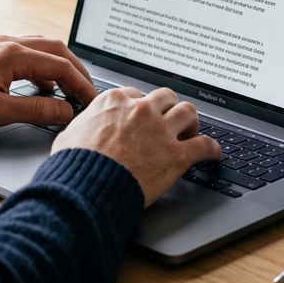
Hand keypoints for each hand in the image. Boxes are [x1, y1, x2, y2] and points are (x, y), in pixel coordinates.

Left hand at [0, 35, 97, 130]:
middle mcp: (9, 43)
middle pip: (56, 50)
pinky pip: (28, 52)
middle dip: (76, 71)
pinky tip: (41, 85)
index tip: (91, 102)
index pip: (60, 66)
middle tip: (88, 93)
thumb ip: (36, 110)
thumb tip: (65, 111)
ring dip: (60, 66)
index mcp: (13, 54)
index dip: (80, 85)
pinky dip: (42, 66)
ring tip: (70, 88)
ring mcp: (0, 45)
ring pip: (42, 48)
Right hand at [51, 87, 221, 206]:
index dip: (142, 108)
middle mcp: (141, 110)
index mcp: (116, 101)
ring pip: (188, 112)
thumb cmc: (75, 164)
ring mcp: (161, 131)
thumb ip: (81, 125)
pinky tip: (214, 154)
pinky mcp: (176, 155)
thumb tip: (78, 128)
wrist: (87, 187)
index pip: (138, 95)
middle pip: (166, 97)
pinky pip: (204, 145)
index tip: (144, 117)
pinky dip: (212, 149)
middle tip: (169, 122)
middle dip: (169, 108)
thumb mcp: (69, 135)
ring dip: (191, 122)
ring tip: (190, 133)